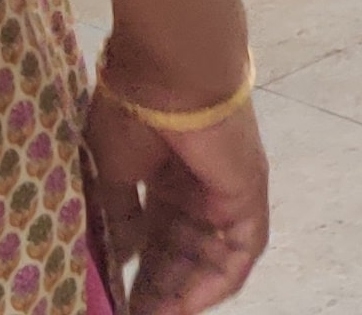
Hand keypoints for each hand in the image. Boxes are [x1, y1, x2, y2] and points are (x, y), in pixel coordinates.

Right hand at [86, 81, 269, 312]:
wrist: (169, 71)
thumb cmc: (133, 110)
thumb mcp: (112, 172)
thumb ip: (119, 216)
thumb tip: (119, 256)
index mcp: (164, 176)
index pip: (155, 236)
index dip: (136, 271)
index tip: (114, 297)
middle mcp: (198, 185)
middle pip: (182, 251)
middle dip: (160, 288)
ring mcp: (226, 189)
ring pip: (211, 256)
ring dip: (186, 291)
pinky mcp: (249, 193)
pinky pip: (241, 249)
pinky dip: (218, 280)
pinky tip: (187, 306)